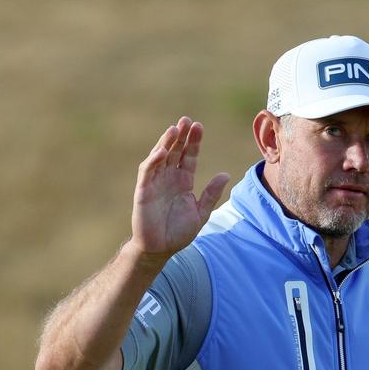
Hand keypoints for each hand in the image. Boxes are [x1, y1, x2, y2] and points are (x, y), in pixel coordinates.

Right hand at [131, 116, 229, 258]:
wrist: (160, 249)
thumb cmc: (179, 232)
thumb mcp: (201, 212)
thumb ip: (211, 194)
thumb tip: (225, 175)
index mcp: (183, 181)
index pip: (189, 157)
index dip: (193, 142)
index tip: (199, 127)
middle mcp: (169, 178)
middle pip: (175, 151)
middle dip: (181, 136)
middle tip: (187, 120)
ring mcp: (155, 182)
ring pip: (160, 157)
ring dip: (166, 142)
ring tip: (175, 128)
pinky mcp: (144, 190)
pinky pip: (148, 172)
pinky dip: (154, 160)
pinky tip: (163, 151)